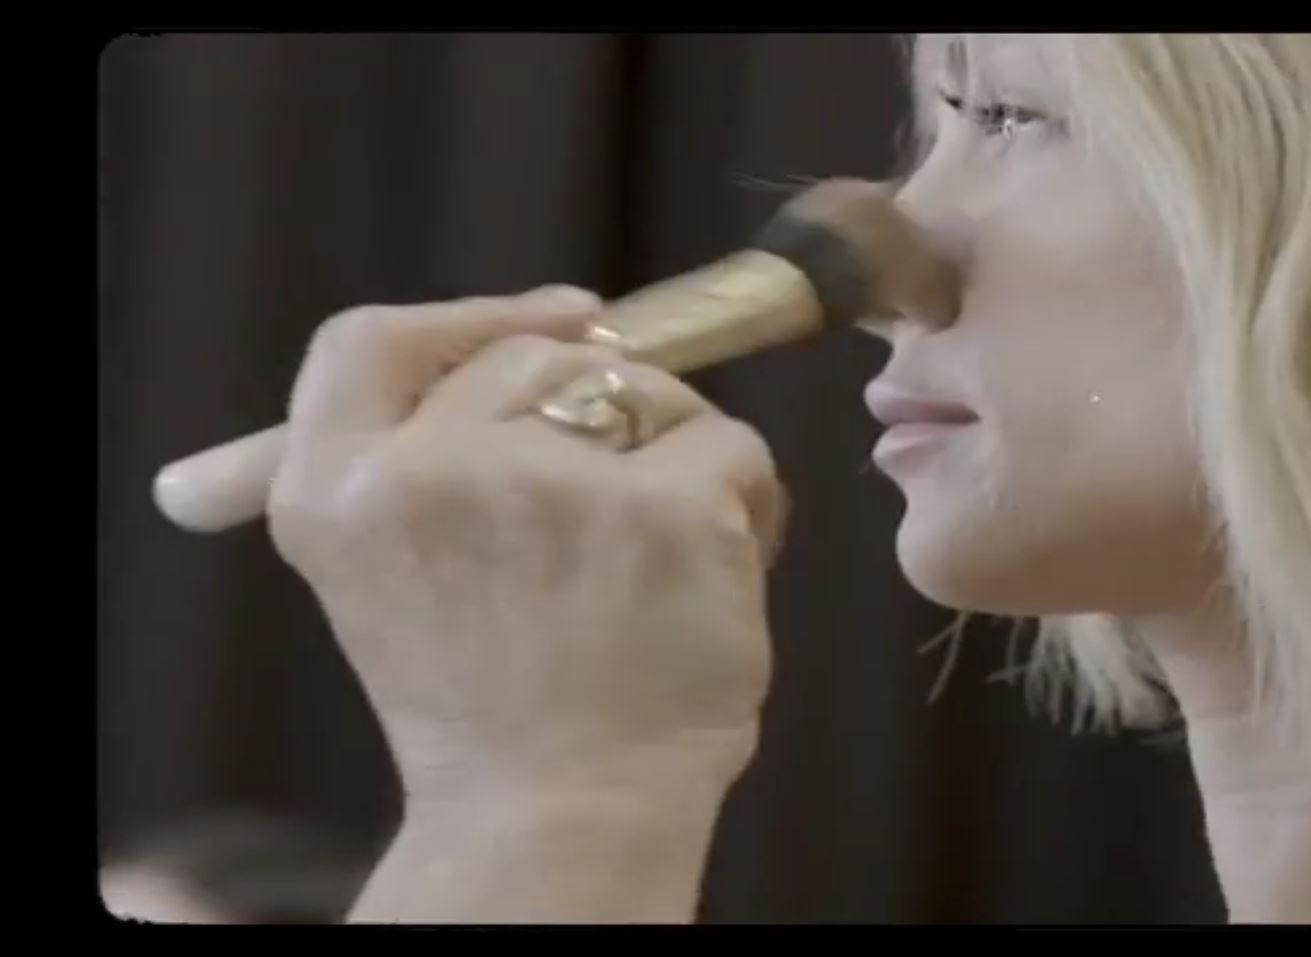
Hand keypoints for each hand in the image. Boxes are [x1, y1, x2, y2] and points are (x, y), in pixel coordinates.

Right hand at [265, 285, 785, 811]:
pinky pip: (731, 448)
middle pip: (534, 357)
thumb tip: (548, 323)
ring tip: (663, 553)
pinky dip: (742, 502)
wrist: (560, 813)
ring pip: (646, 393)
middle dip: (597, 406)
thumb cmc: (492, 705)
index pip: (369, 343)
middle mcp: (432, 472)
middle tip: (623, 491)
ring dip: (671, 451)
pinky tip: (716, 572)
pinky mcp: (669, 509)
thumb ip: (425, 460)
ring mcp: (555, 483)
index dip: (468, 320)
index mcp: (337, 491)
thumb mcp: (394, 574)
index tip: (554, 316)